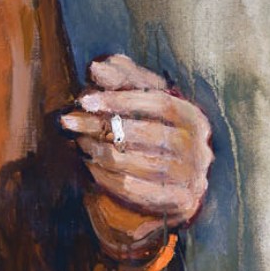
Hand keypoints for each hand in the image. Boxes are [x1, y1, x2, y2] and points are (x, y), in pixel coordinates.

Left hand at [59, 54, 212, 256]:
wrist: (163, 182)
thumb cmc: (145, 128)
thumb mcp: (136, 99)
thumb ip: (120, 78)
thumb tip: (97, 67)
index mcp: (193, 117)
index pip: (159, 102)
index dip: (120, 100)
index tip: (85, 101)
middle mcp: (199, 148)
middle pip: (144, 133)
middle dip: (100, 125)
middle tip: (70, 120)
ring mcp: (192, 179)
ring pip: (133, 162)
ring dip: (98, 150)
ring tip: (79, 141)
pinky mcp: (179, 203)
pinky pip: (131, 189)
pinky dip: (104, 175)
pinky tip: (90, 165)